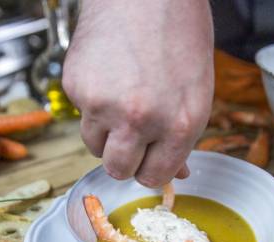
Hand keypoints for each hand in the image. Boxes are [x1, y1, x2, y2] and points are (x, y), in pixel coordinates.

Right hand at [63, 0, 213, 187]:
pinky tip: (108, 74)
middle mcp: (140, 120)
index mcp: (180, 124)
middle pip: (119, 171)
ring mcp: (103, 104)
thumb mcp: (196, 91)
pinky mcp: (76, 87)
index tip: (147, 160)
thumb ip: (182, 136)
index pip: (154, 176)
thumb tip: (176, 172)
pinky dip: (92, 103)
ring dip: (105, 132)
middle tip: (131, 137)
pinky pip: (81, 114)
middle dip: (125, 159)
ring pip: (94, 146)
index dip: (150, 169)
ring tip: (120, 98)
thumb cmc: (179, 32)